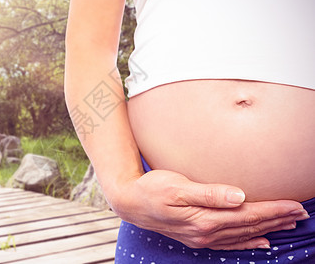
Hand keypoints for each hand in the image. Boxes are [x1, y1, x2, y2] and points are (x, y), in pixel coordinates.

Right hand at [111, 169, 308, 249]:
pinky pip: (229, 243)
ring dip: (267, 230)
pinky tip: (260, 242)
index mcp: (203, 219)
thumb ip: (209, 193)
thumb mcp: (177, 186)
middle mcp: (205, 232)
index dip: (272, 210)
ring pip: (242, 235)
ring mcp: (201, 237)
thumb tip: (239, 196)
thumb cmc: (152, 189)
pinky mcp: (196, 237)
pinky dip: (248, 242)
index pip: (247, 215)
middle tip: (301, 213)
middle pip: (249, 226)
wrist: (131, 202)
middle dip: (276, 220)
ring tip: (288, 224)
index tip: (294, 205)